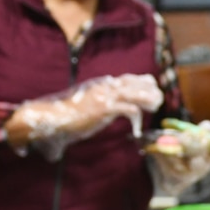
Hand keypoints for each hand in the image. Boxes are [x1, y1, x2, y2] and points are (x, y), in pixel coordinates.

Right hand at [11, 73, 162, 159]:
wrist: (51, 118)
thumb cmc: (64, 117)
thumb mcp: (85, 106)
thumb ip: (95, 106)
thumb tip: (104, 110)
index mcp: (100, 85)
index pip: (126, 79)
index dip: (141, 82)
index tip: (152, 87)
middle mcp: (104, 87)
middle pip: (135, 82)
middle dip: (149, 90)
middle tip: (158, 99)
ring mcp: (105, 96)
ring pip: (136, 92)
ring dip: (148, 99)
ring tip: (154, 107)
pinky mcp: (105, 108)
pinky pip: (130, 110)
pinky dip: (136, 119)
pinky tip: (135, 130)